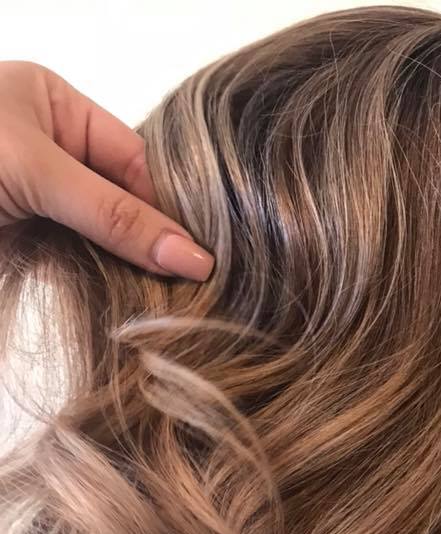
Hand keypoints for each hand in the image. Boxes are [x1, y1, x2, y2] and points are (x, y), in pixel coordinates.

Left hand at [0, 61, 213, 280]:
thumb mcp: (39, 172)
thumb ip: (113, 214)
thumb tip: (191, 256)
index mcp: (56, 108)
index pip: (135, 160)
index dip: (170, 205)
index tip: (201, 251)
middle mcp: (52, 153)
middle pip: (125, 202)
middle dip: (154, 242)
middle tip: (198, 282)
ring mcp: (38, 204)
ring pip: (104, 241)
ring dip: (131, 271)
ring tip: (176, 299)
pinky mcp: (26, 248)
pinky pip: (78, 268)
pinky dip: (102, 287)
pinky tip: (135, 304)